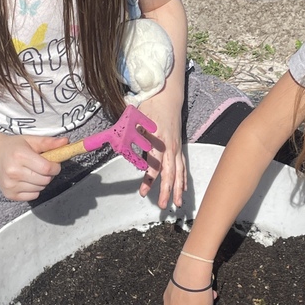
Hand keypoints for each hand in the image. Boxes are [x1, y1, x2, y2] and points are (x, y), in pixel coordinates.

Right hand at [0, 134, 65, 201]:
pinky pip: (33, 196)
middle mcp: (13, 171)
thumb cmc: (13, 147)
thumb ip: (49, 142)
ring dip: (42, 181)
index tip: (54, 163)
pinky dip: (34, 189)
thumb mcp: (30, 140)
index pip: (47, 168)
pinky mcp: (10, 194)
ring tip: (33, 172)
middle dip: (49, 174)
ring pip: (40, 188)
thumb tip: (66, 142)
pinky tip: (27, 180)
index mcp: (20, 156)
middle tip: (43, 167)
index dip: (55, 167)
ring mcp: (10, 185)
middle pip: (45, 180)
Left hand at [137, 92, 185, 208]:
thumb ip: (130, 136)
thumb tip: (120, 148)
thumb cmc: (150, 109)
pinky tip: (184, 190)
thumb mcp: (136, 120)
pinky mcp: (179, 148)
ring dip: (179, 189)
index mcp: (158, 140)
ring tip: (178, 204)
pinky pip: (183, 166)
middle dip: (168, 190)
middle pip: (171, 172)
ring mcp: (177, 148)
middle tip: (164, 205)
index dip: (149, 179)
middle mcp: (170, 147)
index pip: (155, 164)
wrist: (167, 98)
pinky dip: (184, 179)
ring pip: (180, 172)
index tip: (143, 192)